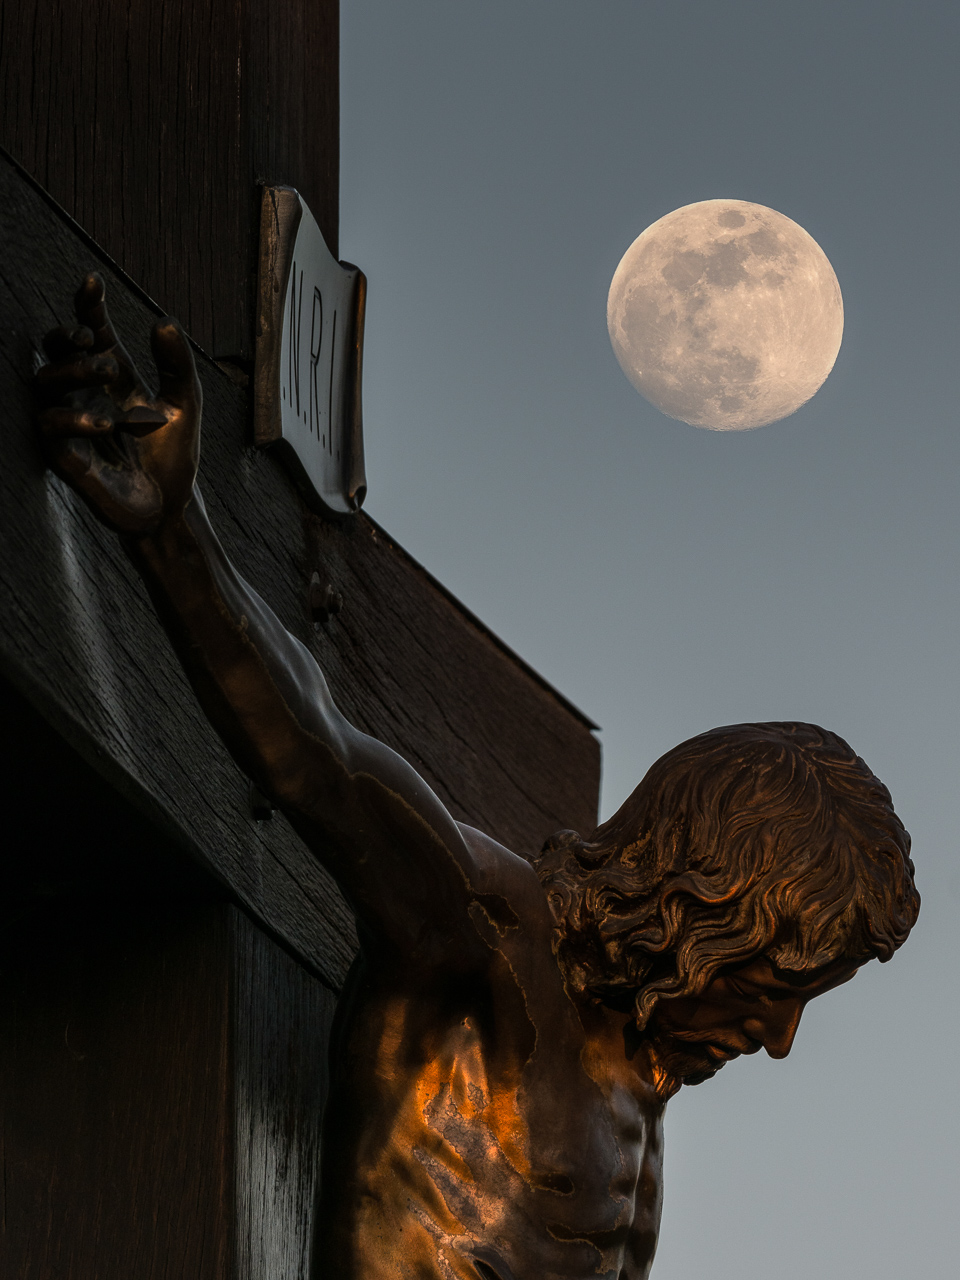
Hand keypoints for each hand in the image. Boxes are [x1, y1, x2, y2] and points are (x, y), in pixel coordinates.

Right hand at [35, 272, 201, 535]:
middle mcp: (86, 394)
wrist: (170, 506)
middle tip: (96, 341)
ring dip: (71, 369)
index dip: (87, 305)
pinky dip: (74, 419)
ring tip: (104, 370)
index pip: (91, 331)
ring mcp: (71, 423)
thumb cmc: (172, 455)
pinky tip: (106, 422)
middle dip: (69, 337)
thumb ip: (177, 364)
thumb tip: (163, 321)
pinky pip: (50, 427)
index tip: (92, 282)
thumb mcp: (185, 404)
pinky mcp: (64, 455)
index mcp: (114, 377)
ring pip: (45, 381)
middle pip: (57, 350)